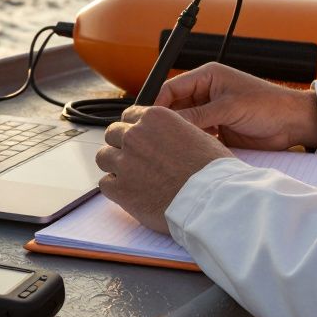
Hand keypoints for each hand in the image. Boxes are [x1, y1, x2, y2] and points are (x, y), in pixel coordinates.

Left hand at [95, 106, 233, 233]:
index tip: (139, 141)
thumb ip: (171, 131)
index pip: (129, 116)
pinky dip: (115, 189)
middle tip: (136, 161)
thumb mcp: (197, 135)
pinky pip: (105, 183)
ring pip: (103, 157)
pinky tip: (131, 194)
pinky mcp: (120, 188)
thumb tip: (164, 137)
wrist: (212, 200)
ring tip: (132, 178)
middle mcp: (135, 135)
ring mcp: (124, 161)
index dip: (134, 130)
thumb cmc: (212, 171)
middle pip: (112, 134)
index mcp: (154, 118)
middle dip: (122, 146)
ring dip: (115, 166)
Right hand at [154, 62, 316, 151]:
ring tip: (168, 146)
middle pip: (175, 106)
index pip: (171, 88)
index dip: (157, 104)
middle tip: (153, 137)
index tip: (147, 121)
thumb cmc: (267, 105)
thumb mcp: (229, 108)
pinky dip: (192, 141)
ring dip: (179, 133)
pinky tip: (186, 151)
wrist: (293, 124)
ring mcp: (212, 111)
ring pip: (185, 122)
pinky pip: (197, 134)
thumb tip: (170, 124)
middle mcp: (206, 92)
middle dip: (166, 121)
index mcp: (207, 76)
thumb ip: (198, 116)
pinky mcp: (219, 128)